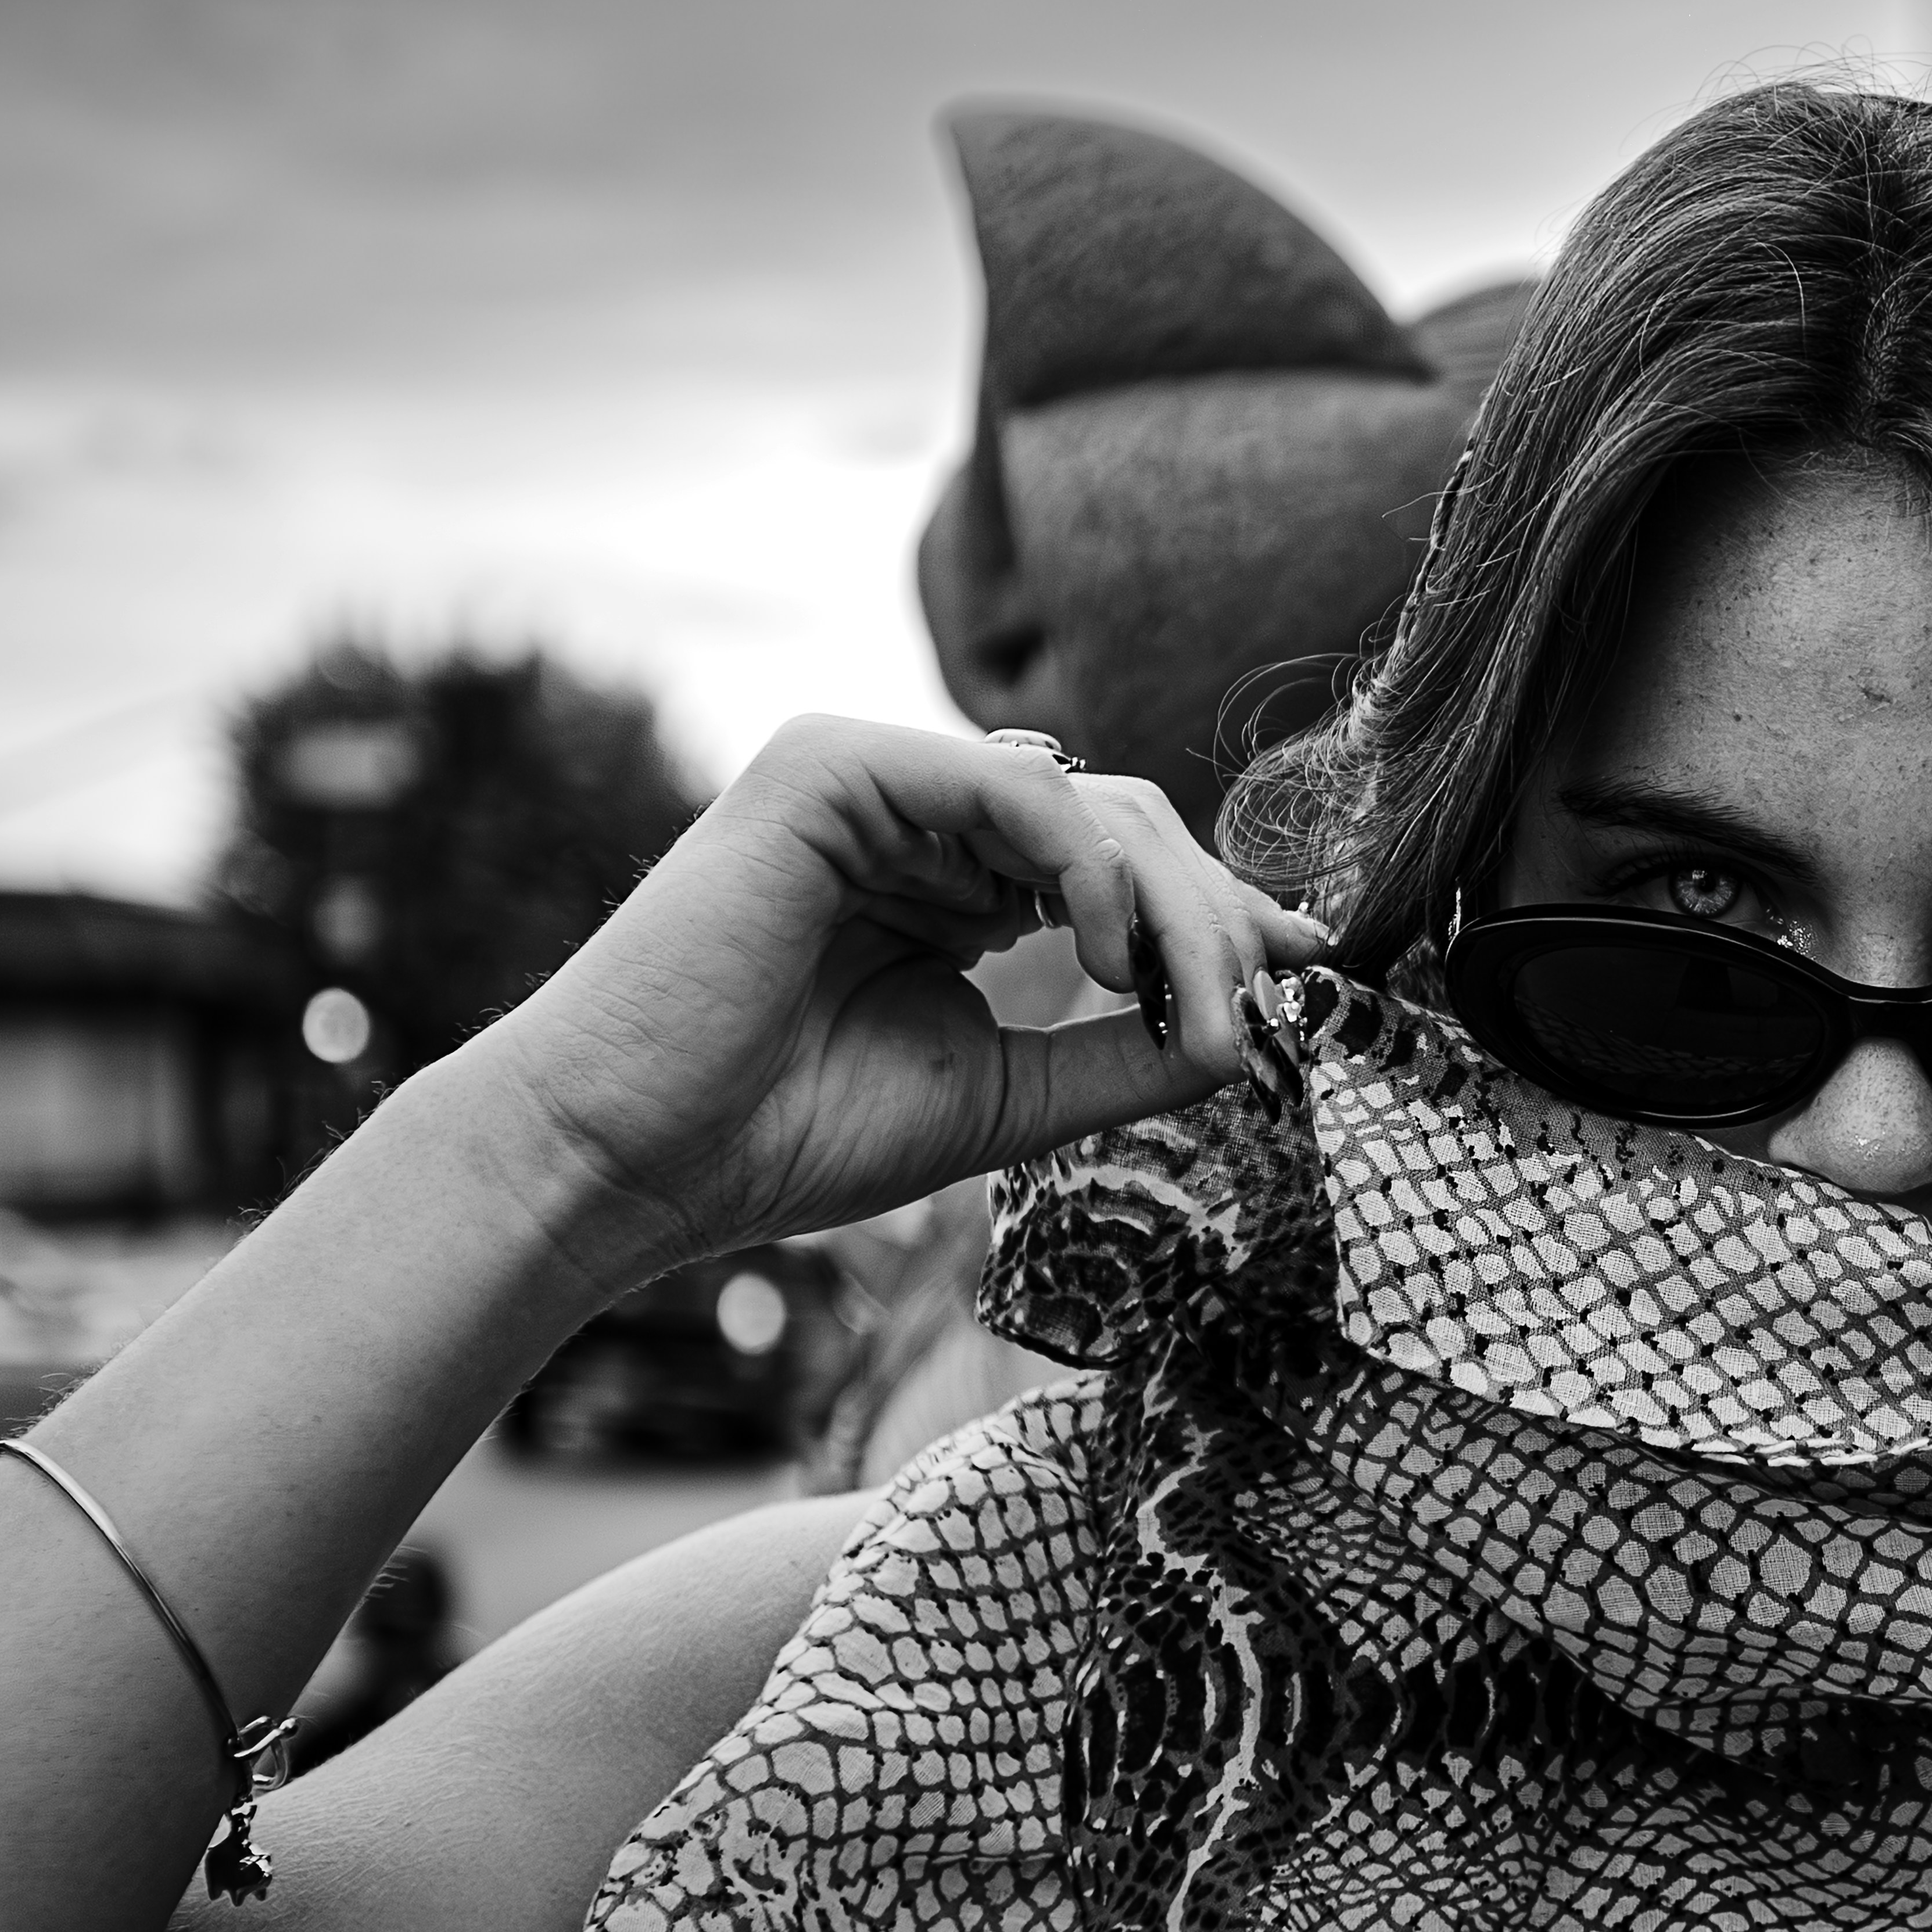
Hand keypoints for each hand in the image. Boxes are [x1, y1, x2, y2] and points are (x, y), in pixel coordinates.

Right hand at [453, 715, 1327, 1278]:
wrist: (631, 1165)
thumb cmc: (787, 1139)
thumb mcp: (1001, 1094)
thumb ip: (1116, 1055)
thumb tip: (1247, 1037)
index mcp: (950, 881)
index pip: (1120, 864)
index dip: (1216, 915)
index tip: (1300, 970)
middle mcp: (917, 817)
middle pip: (1124, 825)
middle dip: (1213, 911)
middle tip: (1269, 995)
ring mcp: (873, 778)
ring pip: (1088, 804)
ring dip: (1168, 906)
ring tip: (1191, 1004)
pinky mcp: (830, 765)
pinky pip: (1012, 784)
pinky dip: (1083, 866)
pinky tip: (1102, 957)